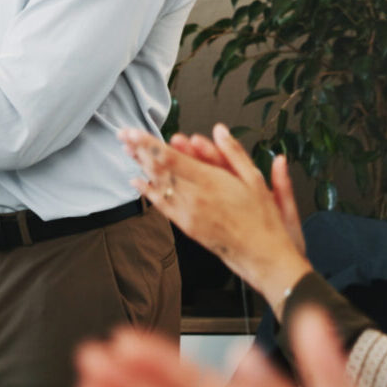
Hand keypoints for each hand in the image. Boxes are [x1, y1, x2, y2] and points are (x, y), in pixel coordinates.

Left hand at [119, 124, 309, 311]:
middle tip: (124, 135)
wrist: (261, 255)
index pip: (171, 159)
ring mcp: (187, 213)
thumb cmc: (263, 219)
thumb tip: (220, 131)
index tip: (134, 133)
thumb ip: (234, 153)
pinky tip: (137, 181)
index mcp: (211, 183)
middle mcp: (194, 197)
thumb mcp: (255, 179)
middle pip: (158, 169)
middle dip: (139, 150)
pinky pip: (161, 205)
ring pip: (157, 185)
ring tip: (127, 150)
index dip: (149, 144)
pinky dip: (147, 191)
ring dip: (141, 166)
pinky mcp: (185, 225)